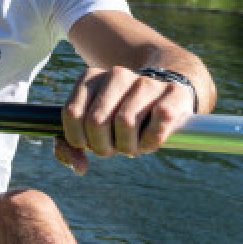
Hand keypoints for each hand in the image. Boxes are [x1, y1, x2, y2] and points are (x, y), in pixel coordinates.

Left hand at [56, 66, 195, 172]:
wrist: (167, 96)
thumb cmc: (122, 116)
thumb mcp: (93, 125)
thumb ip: (72, 146)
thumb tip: (79, 168)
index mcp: (90, 78)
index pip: (72, 114)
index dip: (78, 138)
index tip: (89, 144)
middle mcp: (116, 75)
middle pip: (96, 121)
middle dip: (102, 146)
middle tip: (113, 148)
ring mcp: (145, 82)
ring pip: (124, 123)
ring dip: (127, 147)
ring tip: (131, 145)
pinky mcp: (172, 94)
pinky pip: (154, 127)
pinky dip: (149, 143)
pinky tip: (148, 141)